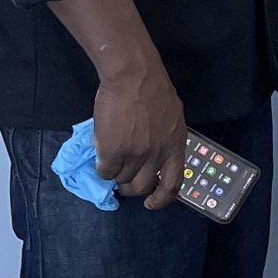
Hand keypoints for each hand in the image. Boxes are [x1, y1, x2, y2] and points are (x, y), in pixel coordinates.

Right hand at [94, 58, 187, 209]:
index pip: (174, 185)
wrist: (133, 75)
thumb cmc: (153, 88)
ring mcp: (135, 154)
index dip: (161, 199)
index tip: (151, 203)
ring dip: (116, 173)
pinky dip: (102, 167)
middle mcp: (157, 154)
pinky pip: (105, 172)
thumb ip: (165, 138)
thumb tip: (155, 154)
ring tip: (112, 158)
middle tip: (123, 178)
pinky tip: (102, 154)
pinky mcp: (113, 151)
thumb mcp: (171, 117)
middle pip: (143, 186)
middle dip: (131, 187)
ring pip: (121, 179)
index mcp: (175, 145)